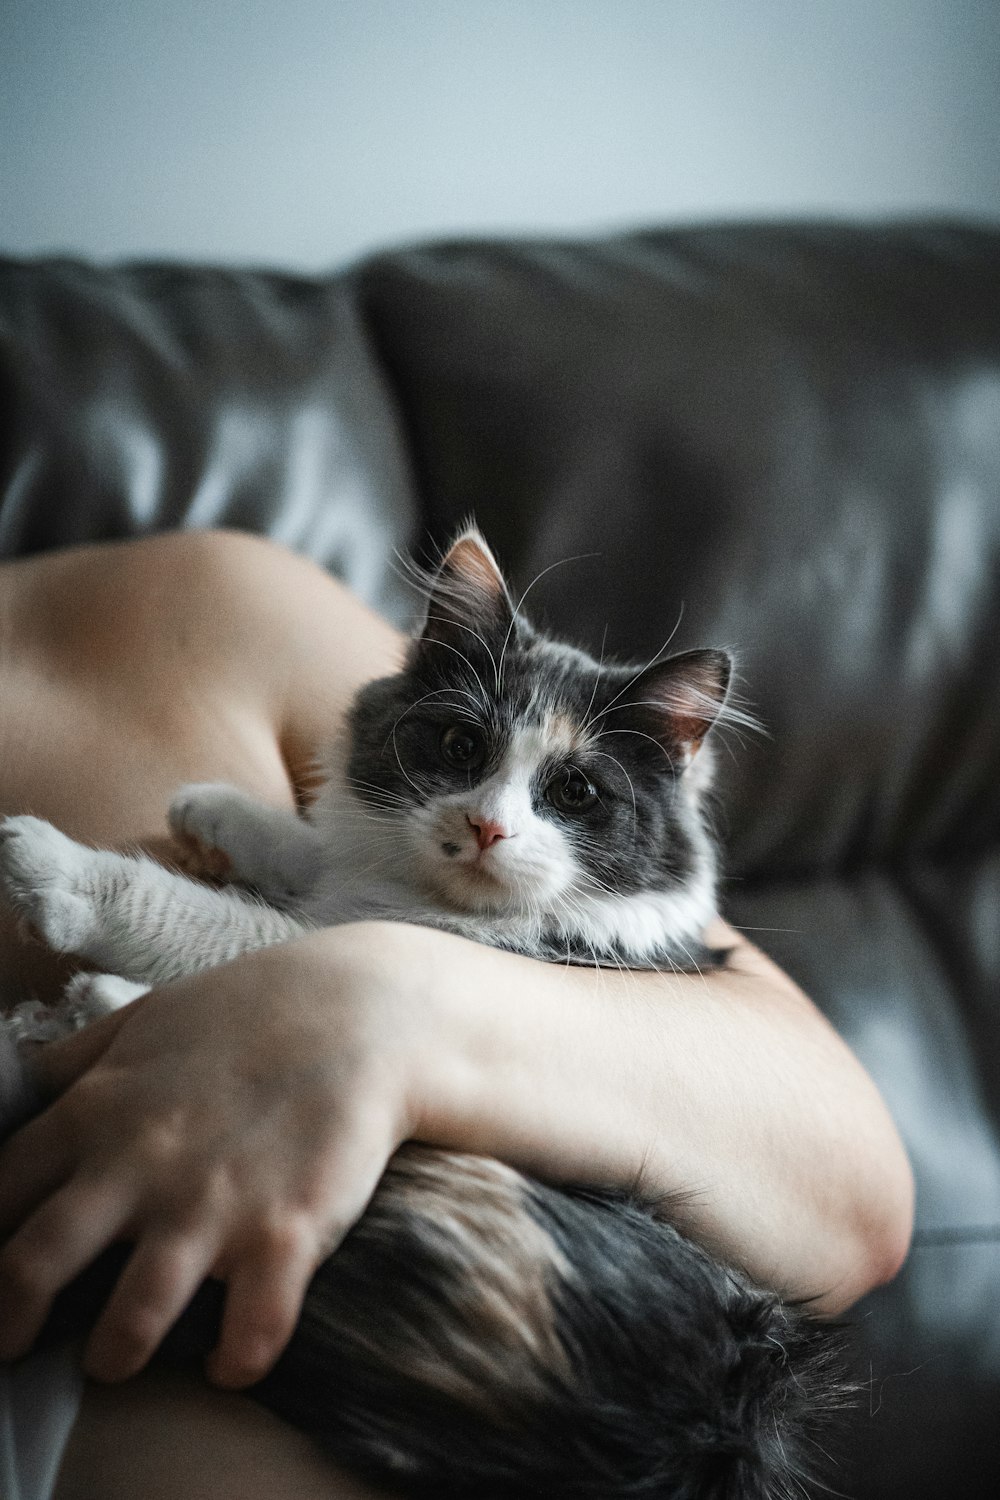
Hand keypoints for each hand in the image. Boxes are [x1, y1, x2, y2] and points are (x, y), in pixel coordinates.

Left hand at [0, 924, 422, 1387]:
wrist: (365, 1008)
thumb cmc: (249, 1012)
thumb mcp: (143, 1020)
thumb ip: (73, 1062)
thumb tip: (11, 1093)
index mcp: (97, 1109)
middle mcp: (140, 1163)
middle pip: (32, 1265)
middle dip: (10, 1319)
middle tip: (14, 1342)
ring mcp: (212, 1204)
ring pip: (129, 1319)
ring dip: (113, 1353)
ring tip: (114, 1358)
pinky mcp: (286, 1233)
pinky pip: (250, 1332)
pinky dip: (236, 1362)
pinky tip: (231, 1361)